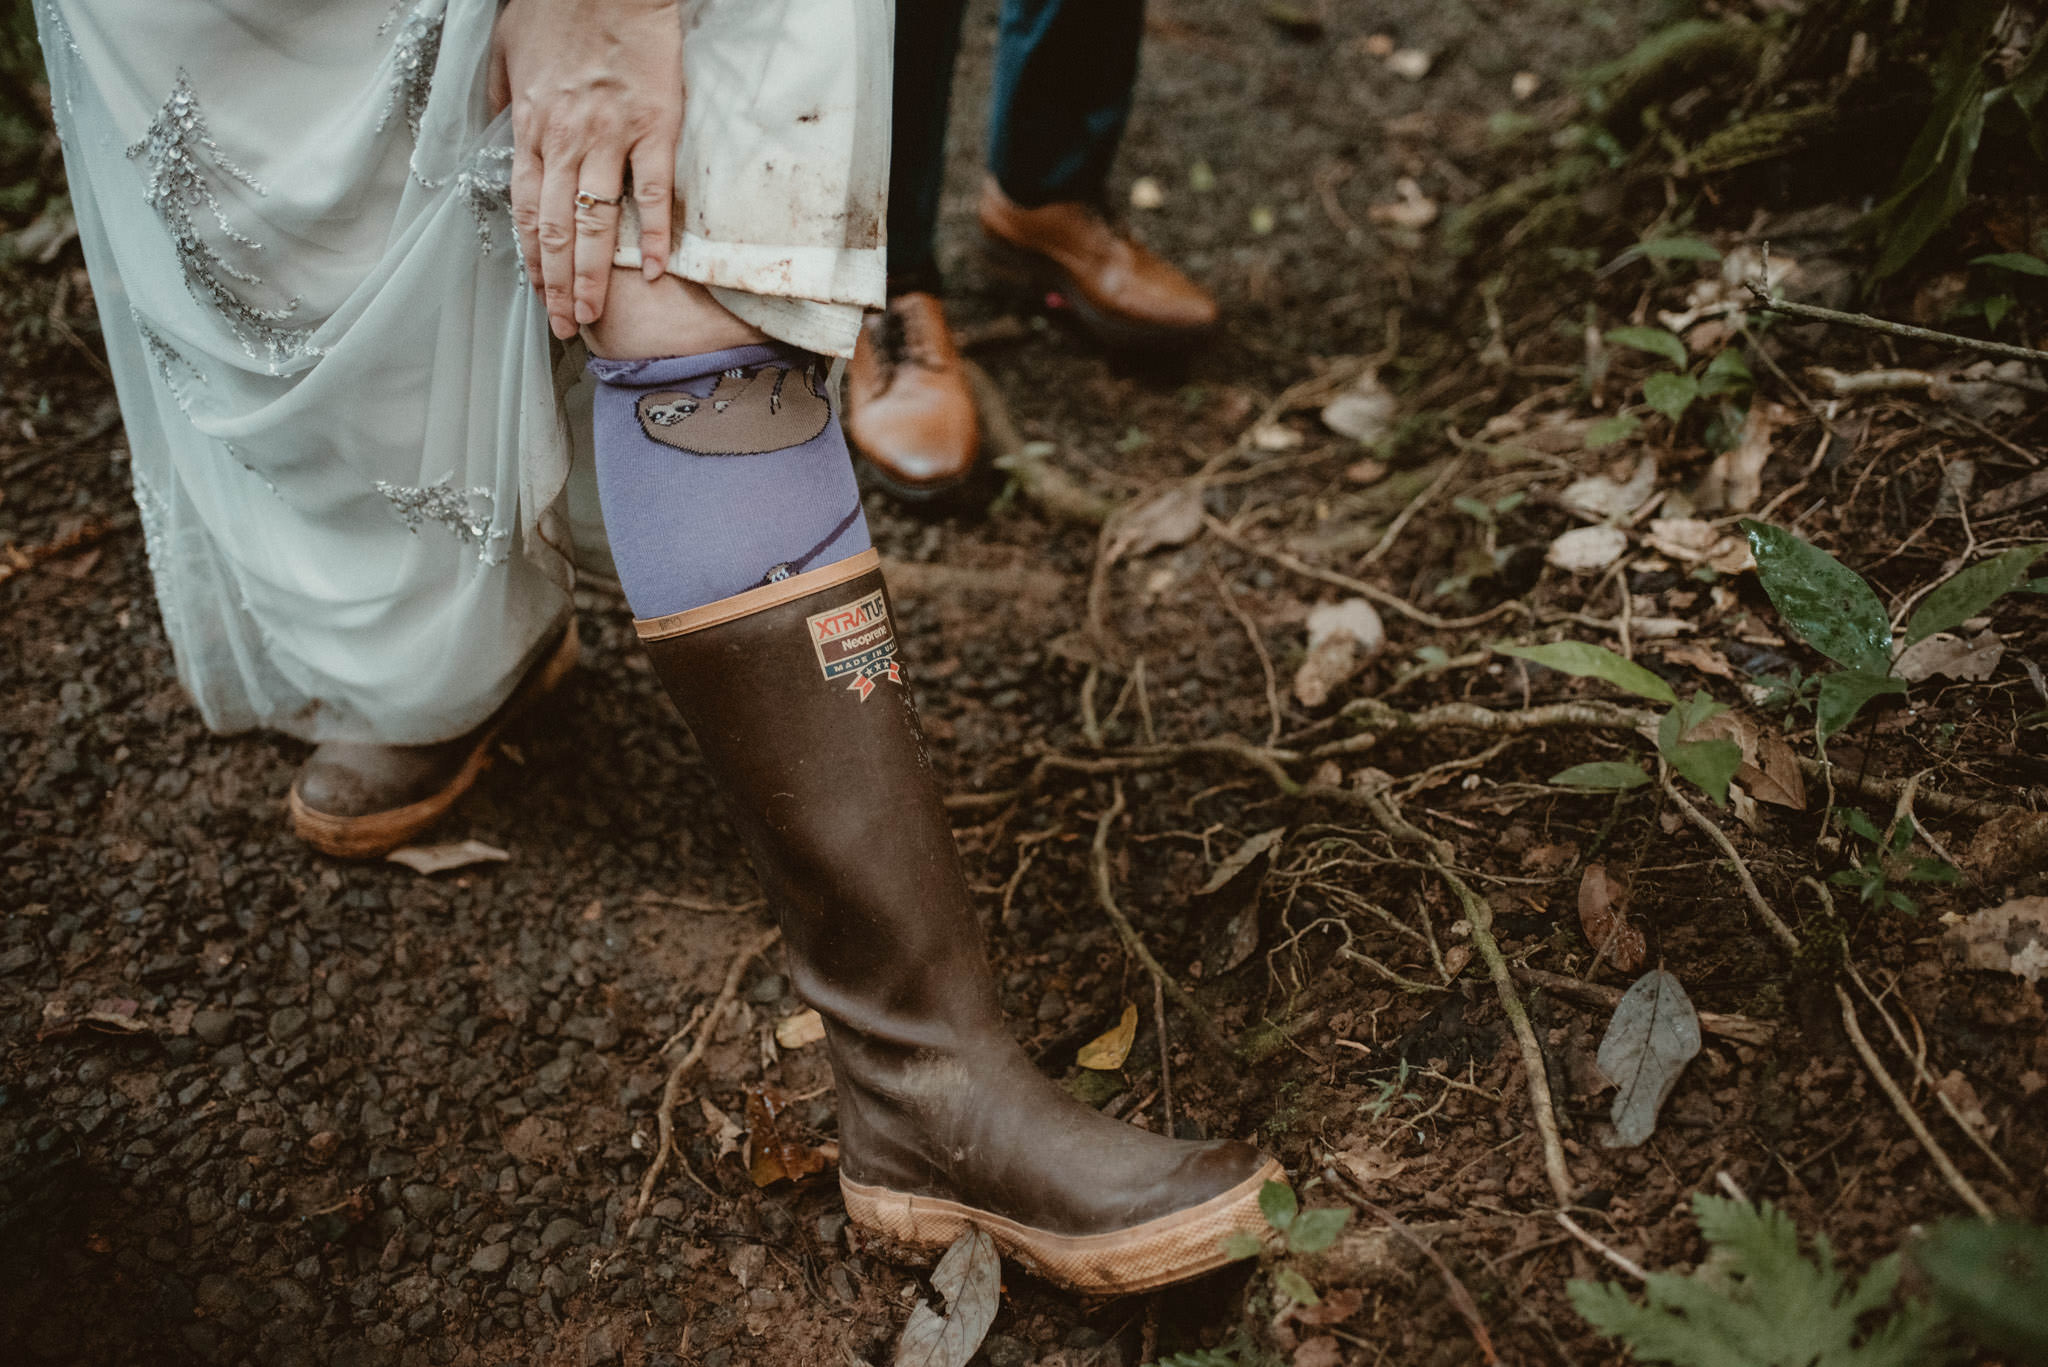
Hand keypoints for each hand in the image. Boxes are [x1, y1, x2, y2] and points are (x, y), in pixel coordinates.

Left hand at [489, 0, 682, 338]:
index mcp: (531, 127)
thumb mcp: (505, 48)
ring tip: (593, 314)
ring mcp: (612, 138)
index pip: (528, 211)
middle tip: (563, 325)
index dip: (532, 260)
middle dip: (557, 284)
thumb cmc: (555, 7)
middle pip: (559, 229)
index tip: (537, 294)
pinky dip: (655, 235)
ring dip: (595, 275)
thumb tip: (497, 127)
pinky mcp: (654, 127)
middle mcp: (567, 141)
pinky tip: (657, 270)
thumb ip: (501, 96)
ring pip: (599, 222)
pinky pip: (653, 192)